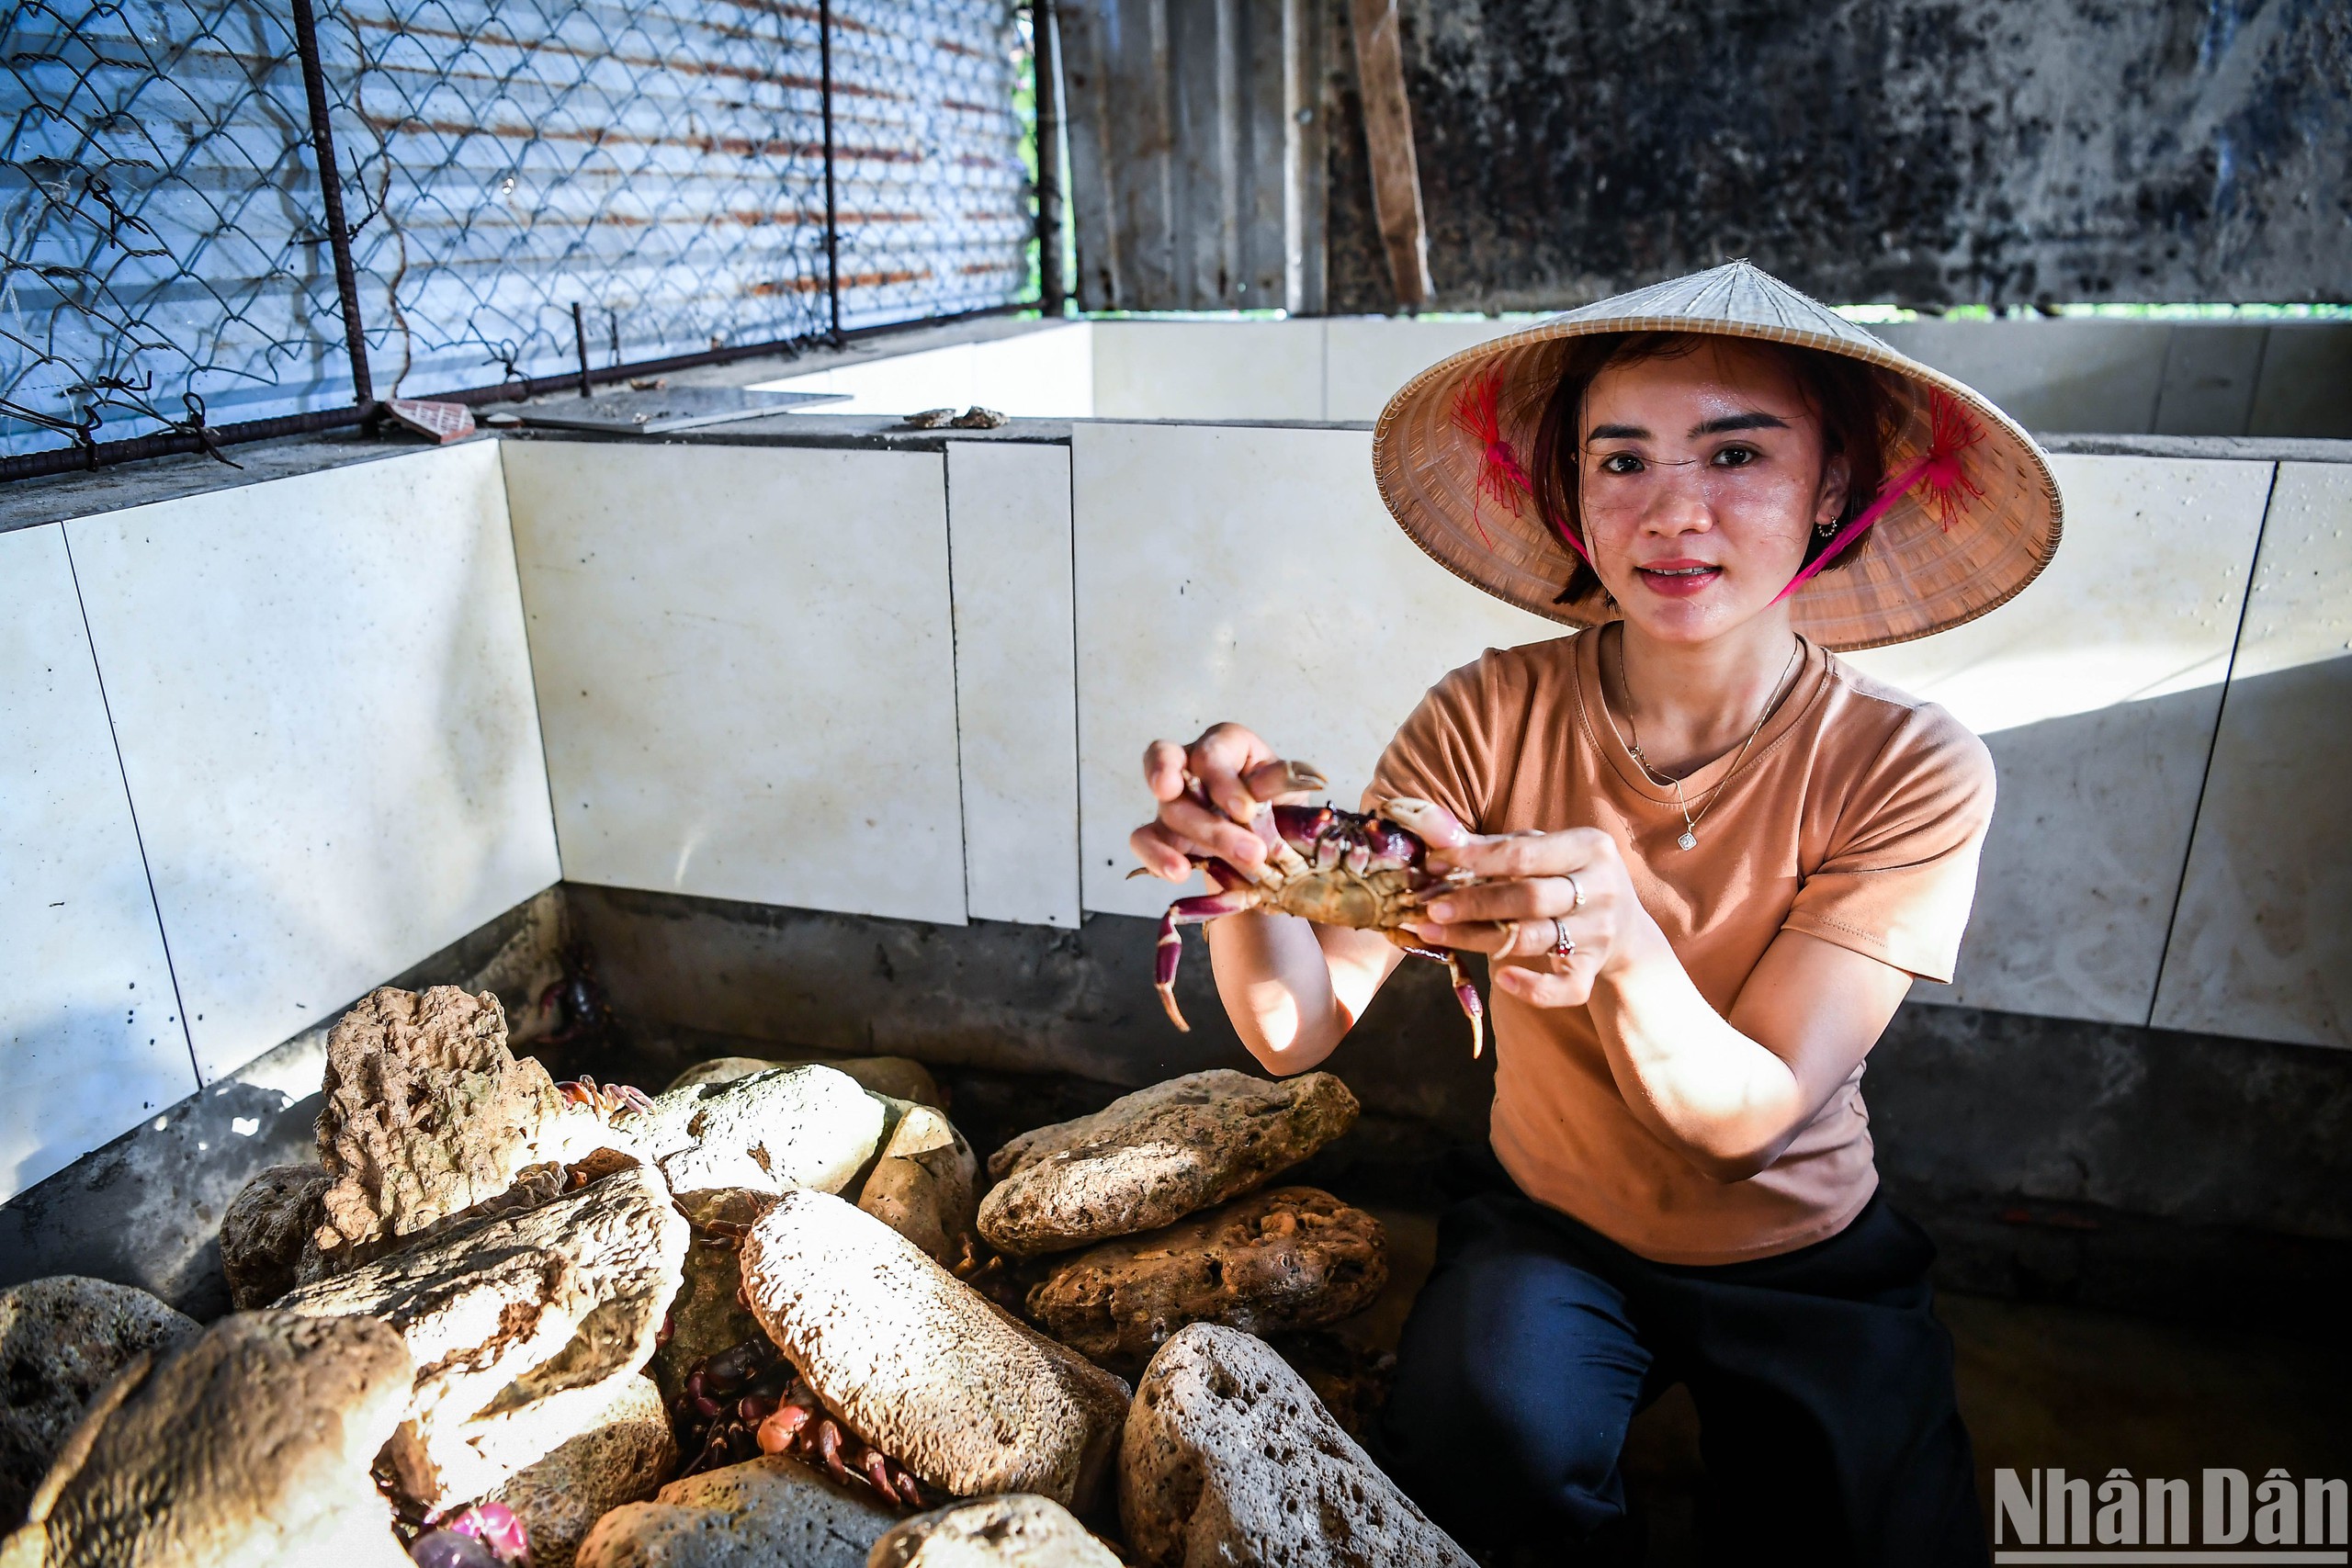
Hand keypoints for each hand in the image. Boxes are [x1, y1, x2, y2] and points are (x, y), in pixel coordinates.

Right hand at [1130, 724, 1326, 880]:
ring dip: (1205, 841)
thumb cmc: (1279, 805)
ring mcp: (1172, 799)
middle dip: (1212, 819)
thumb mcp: (1289, 790)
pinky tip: (1179, 873)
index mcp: (1225, 745)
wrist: (1273, 843)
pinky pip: (1142, 839)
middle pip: (1179, 778)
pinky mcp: (1161, 832)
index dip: (1223, 782)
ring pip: (1168, 810)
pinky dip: (1157, 856)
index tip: (1246, 812)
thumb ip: (1281, 781)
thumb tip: (1283, 777)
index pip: (1209, 753)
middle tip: (1250, 850)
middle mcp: (1190, 765)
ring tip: (1242, 864)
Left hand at [1404, 826, 1641, 1007]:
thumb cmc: (1569, 878)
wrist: (1625, 926)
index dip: (1474, 859)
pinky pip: (1565, 988)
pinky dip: (1534, 988)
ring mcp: (1599, 931)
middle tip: (1429, 907)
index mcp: (1588, 847)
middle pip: (1528, 897)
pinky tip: (1502, 979)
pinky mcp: (1595, 968)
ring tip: (1433, 933)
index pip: (1523, 853)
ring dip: (1477, 938)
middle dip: (1473, 902)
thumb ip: (1496, 846)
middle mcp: (1601, 887)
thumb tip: (1436, 836)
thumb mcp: (1546, 851)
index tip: (1433, 864)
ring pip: (1532, 938)